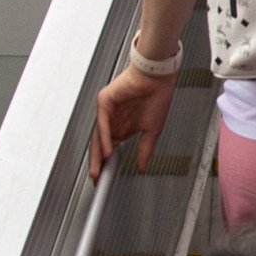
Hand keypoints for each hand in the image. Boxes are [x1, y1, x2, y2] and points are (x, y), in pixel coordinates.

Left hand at [85, 63, 173, 179]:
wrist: (158, 76)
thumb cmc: (157, 95)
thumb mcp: (152, 130)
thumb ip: (145, 150)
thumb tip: (142, 167)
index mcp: (124, 125)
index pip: (110, 147)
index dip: (106, 163)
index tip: (105, 178)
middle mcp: (114, 119)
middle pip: (100, 144)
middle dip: (98, 162)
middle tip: (96, 179)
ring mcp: (108, 110)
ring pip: (98, 135)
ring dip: (98, 153)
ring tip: (99, 168)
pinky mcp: (105, 100)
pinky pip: (102, 122)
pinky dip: (103, 137)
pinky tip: (107, 150)